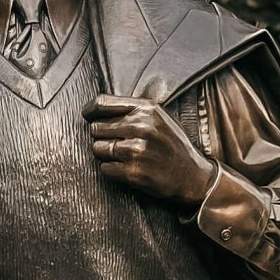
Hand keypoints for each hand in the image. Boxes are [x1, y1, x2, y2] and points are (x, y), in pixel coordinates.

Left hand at [86, 96, 213, 207]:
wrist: (191, 176)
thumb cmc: (172, 145)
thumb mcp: (159, 118)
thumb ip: (132, 109)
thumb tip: (96, 108)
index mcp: (145, 109)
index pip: (102, 103)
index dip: (90, 111)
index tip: (88, 116)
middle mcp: (140, 127)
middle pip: (96, 128)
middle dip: (102, 137)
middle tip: (116, 143)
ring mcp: (136, 150)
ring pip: (97, 149)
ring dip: (105, 154)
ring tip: (122, 157)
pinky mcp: (133, 173)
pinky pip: (104, 168)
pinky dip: (111, 170)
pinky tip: (125, 168)